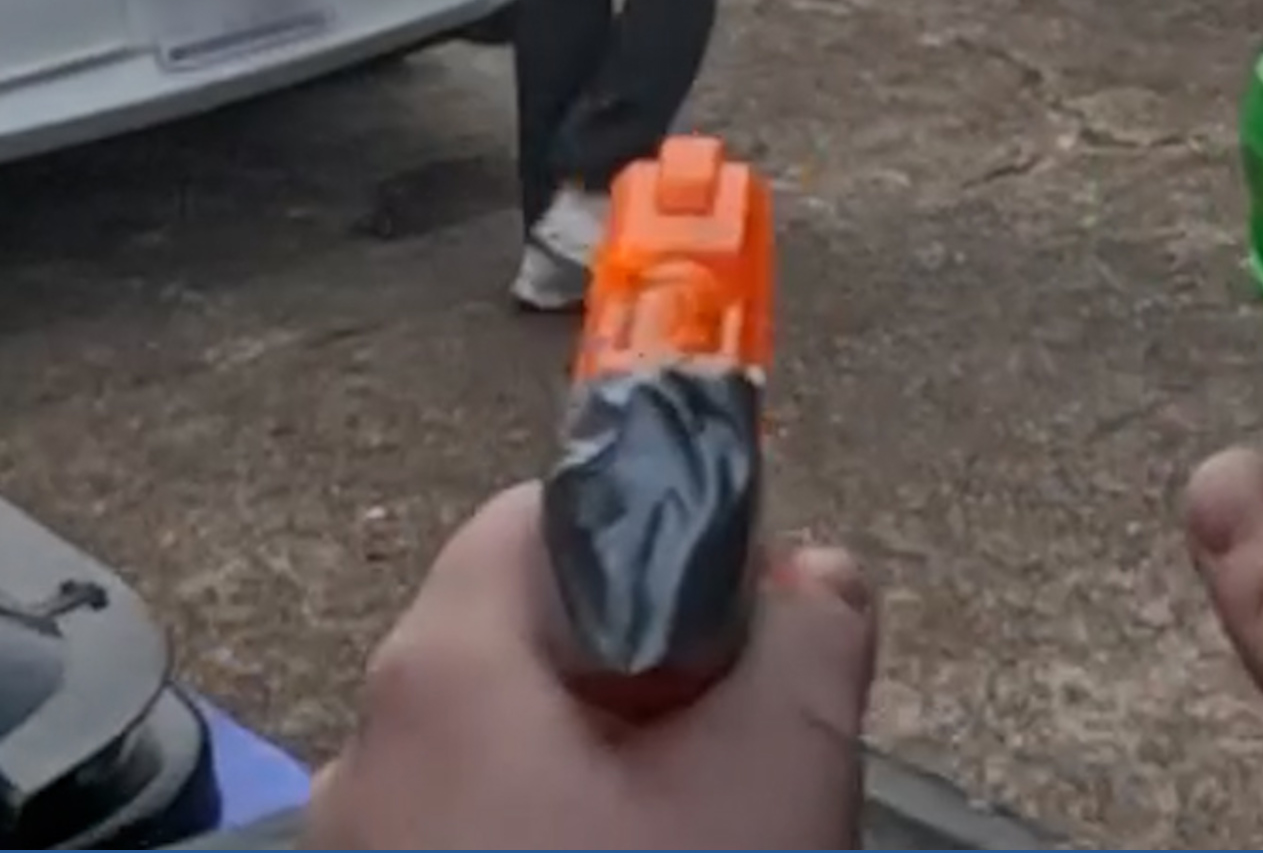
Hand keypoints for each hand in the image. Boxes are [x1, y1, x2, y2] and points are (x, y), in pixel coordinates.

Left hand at [303, 484, 876, 849]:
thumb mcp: (783, 768)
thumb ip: (815, 631)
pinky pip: (477, 823)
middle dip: (645, 662)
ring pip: (507, 741)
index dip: (649, 530)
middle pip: (525, 635)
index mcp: (442, 675)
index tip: (730, 596)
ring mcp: (368, 847)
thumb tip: (819, 575)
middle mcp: (373, 753)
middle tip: (734, 727)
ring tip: (697, 823)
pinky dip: (557, 825)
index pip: (535, 516)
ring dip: (607, 756)